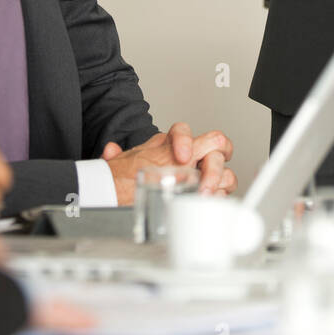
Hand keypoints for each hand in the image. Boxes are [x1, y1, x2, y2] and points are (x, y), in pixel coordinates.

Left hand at [100, 122, 236, 202]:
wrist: (124, 199)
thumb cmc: (126, 182)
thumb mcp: (119, 169)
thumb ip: (115, 157)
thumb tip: (110, 149)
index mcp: (168, 144)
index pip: (182, 130)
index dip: (185, 140)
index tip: (182, 158)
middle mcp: (187, 154)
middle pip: (215, 145)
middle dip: (212, 165)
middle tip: (203, 184)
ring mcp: (198, 172)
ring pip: (222, 167)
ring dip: (218, 182)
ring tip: (205, 196)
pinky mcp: (203, 191)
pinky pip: (222, 189)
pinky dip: (219, 196)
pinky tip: (209, 204)